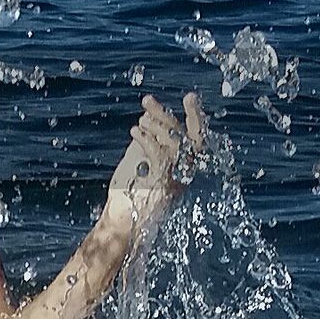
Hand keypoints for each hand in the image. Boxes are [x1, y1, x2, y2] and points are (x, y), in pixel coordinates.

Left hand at [104, 92, 205, 241]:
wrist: (122, 222)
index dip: (196, 117)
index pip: (197, 138)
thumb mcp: (142, 161)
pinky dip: (147, 138)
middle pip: (185, 136)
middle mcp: (186, 173)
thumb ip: (151, 142)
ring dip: (155, 125)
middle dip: (167, 115)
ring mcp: (177, 179)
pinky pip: (159, 154)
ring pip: (174, 142)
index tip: (191, 96)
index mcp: (185, 167)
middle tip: (147, 100)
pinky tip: (135, 131)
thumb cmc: (131, 193)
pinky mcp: (163, 184)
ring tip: (140, 120)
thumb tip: (149, 118)